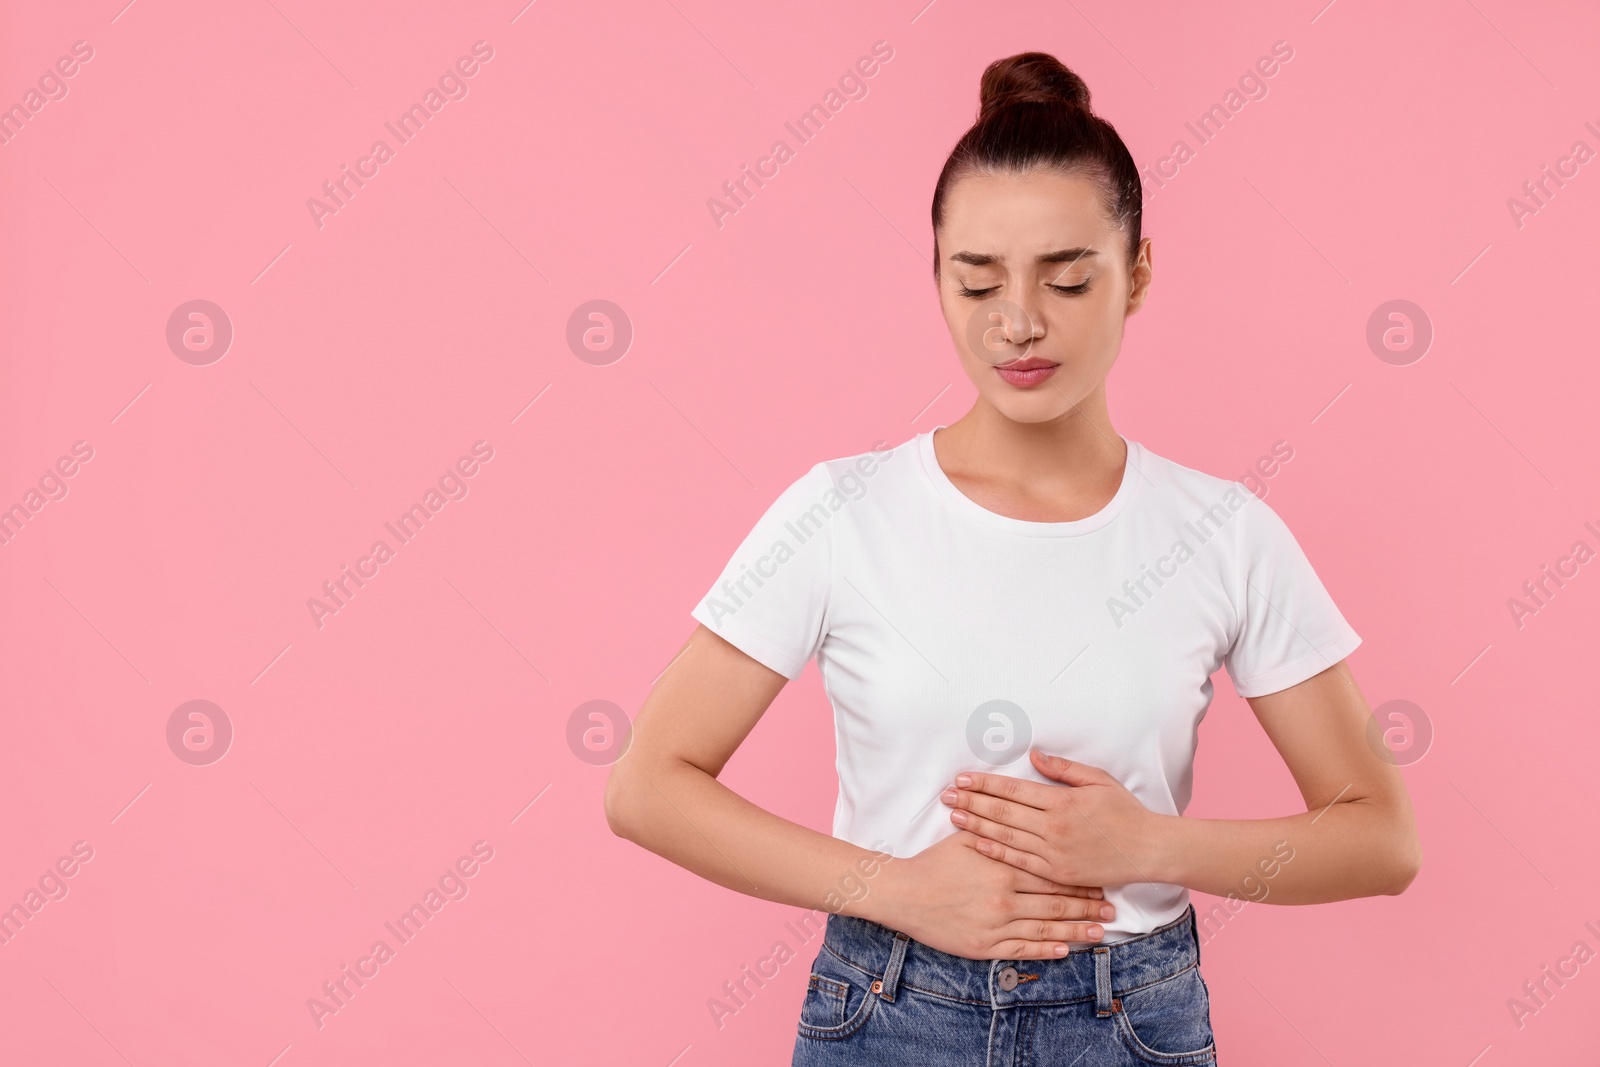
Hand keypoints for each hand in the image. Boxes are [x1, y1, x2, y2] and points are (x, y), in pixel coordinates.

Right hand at [871, 828, 1114, 959]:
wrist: (905, 895)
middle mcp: (1005, 897)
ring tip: (1100, 929)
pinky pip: (1024, 949)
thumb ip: (993, 826)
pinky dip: (1047, 949)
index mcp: (1004, 867)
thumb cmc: (934, 864)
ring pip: (1046, 928)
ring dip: (1076, 928)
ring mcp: (997, 924)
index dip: (1078, 877)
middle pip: (1056, 901)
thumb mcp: (964, 838)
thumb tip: (1011, 805)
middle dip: (1087, 904)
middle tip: (1111, 906)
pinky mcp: (986, 946)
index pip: (1051, 872)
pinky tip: (1066, 949)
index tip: (1099, 878)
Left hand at [940, 749, 1164, 887]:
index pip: (1013, 789)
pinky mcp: (1057, 873)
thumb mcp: (1098, 780)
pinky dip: (996, 851)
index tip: (963, 778)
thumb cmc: (1124, 812)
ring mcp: (1054, 853)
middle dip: (972, 801)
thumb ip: (1063, 769)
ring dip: (977, 824)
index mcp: (1062, 801)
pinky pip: (1020, 862)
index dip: (985, 783)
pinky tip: (977, 842)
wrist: (1147, 850)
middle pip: (1003, 812)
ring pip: (1006, 836)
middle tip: (947, 794)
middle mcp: (1054, 827)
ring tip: (954, 815)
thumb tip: (1034, 755)